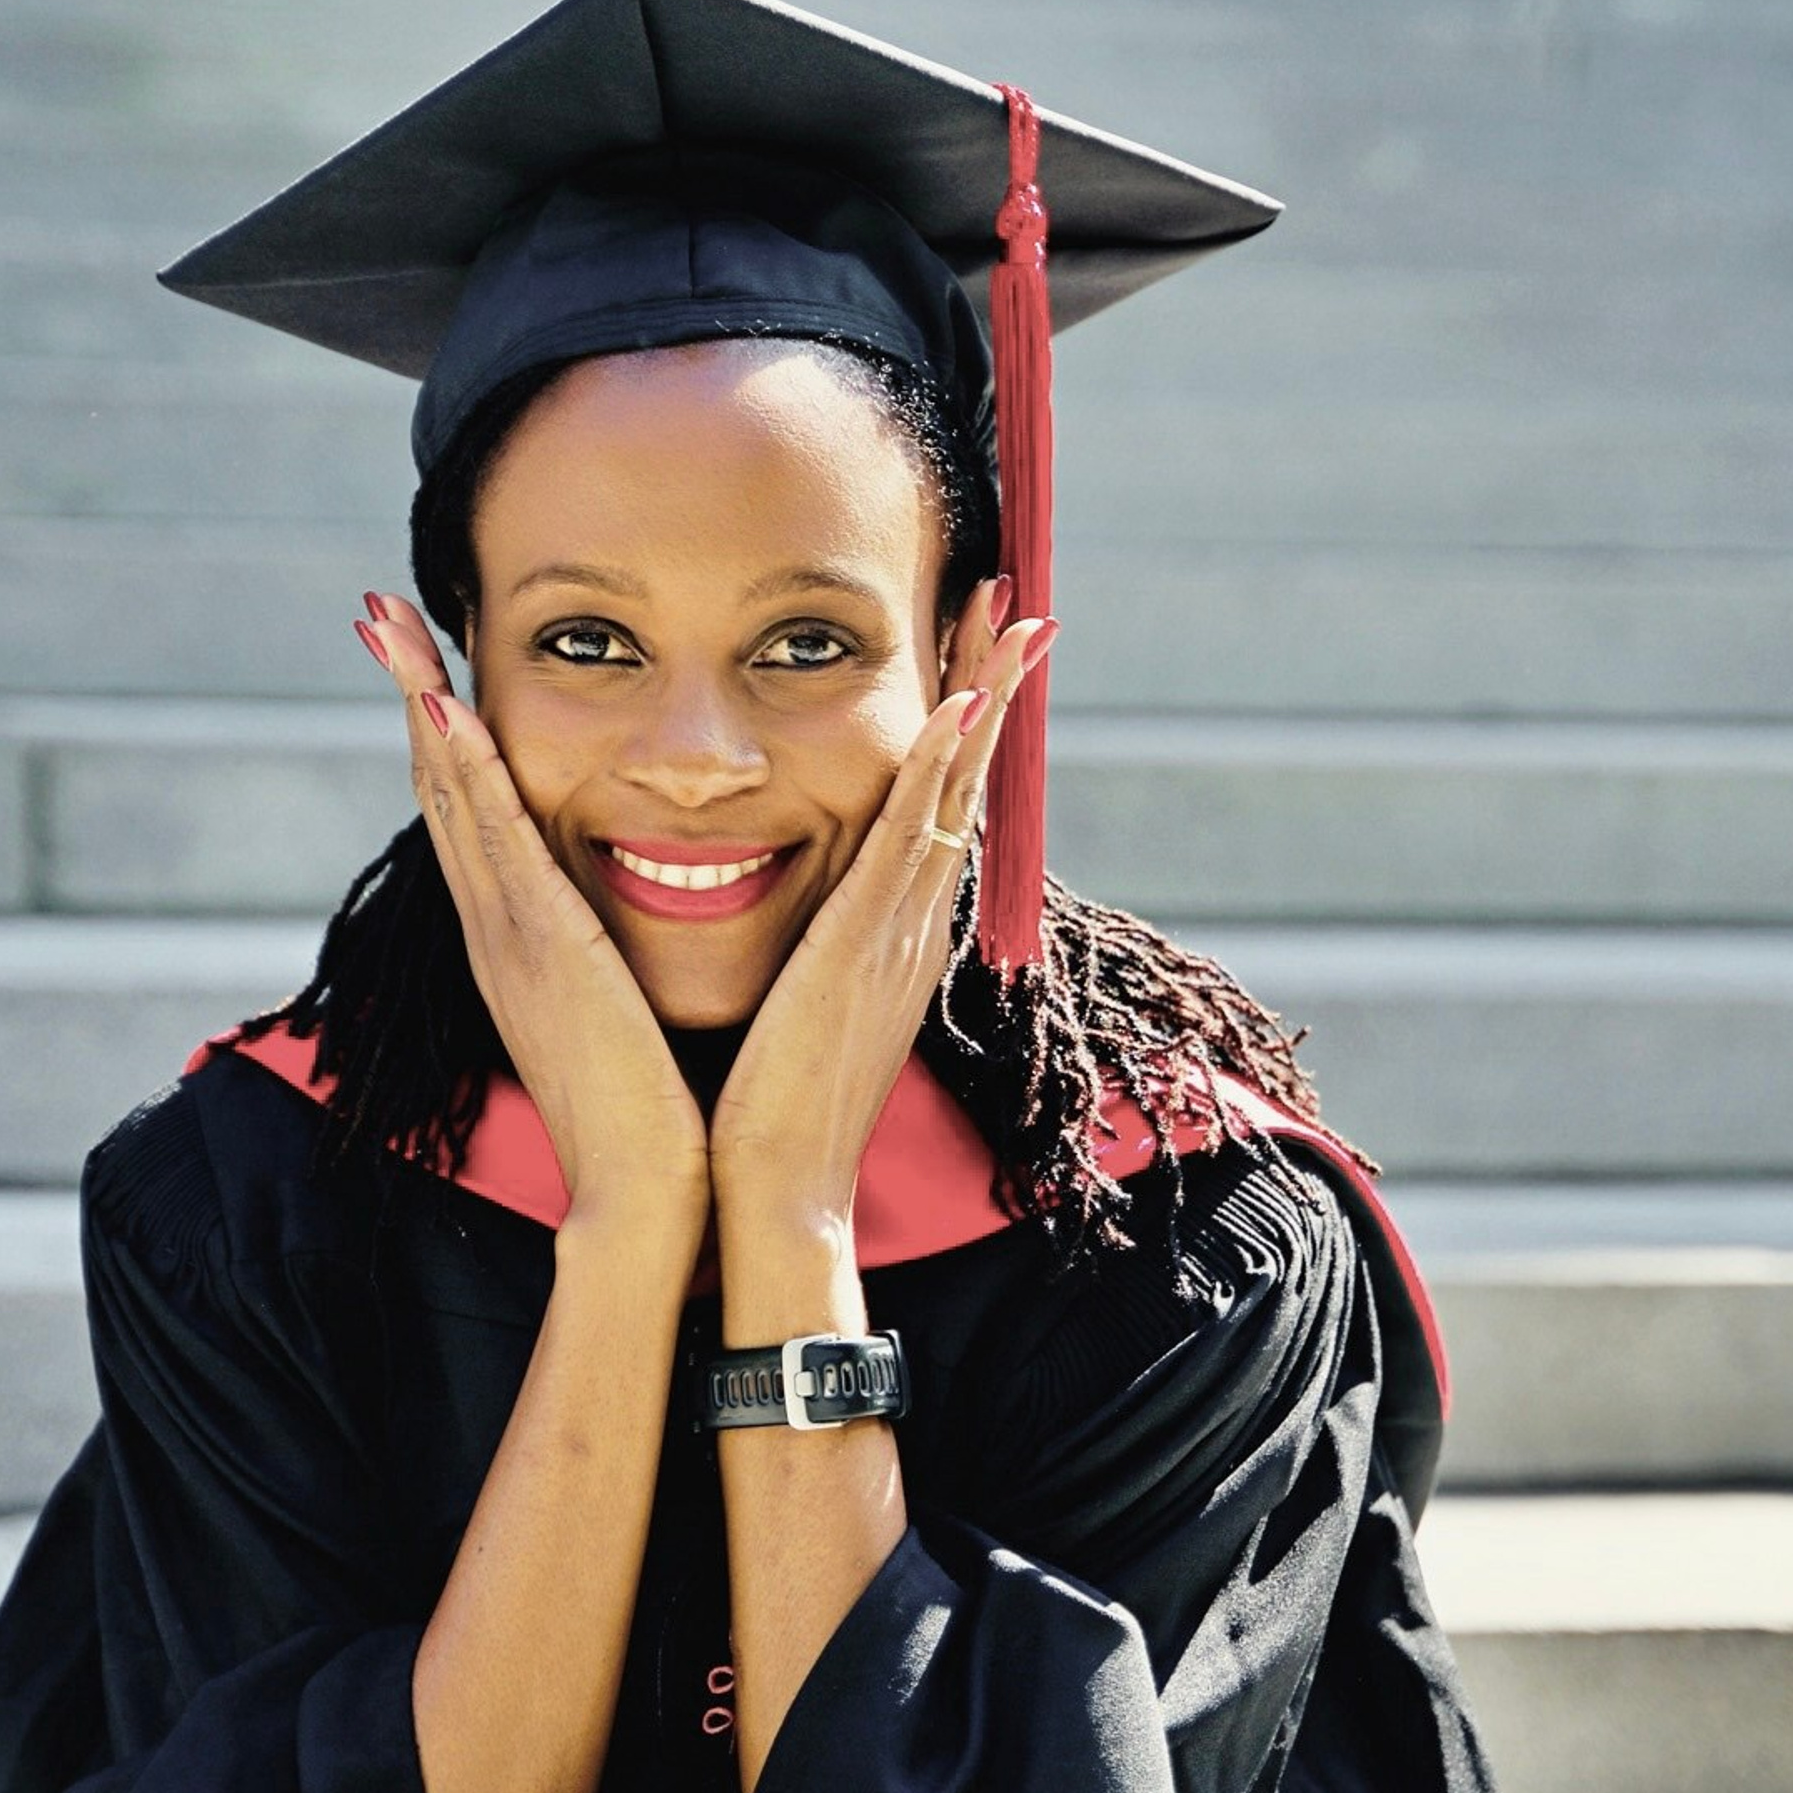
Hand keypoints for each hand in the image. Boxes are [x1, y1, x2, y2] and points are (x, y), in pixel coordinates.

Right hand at [358, 593, 710, 1247]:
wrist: (648, 1194)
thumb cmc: (654, 1114)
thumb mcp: (624, 1014)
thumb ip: (618, 960)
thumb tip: (649, 915)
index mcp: (521, 943)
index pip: (477, 816)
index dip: (447, 737)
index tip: (429, 662)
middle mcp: (499, 930)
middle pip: (444, 789)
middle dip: (410, 695)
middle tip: (379, 610)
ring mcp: (510, 937)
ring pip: (455, 798)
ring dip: (419, 705)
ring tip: (389, 624)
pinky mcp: (541, 950)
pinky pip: (495, 843)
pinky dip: (466, 774)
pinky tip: (445, 708)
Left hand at [708, 596, 1053, 1238]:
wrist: (774, 1187)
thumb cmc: (772, 1110)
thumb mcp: (803, 1007)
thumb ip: (814, 953)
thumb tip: (803, 917)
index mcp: (893, 935)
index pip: (937, 808)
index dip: (964, 731)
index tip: (976, 659)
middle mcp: (912, 924)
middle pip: (965, 781)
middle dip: (993, 690)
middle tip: (1020, 604)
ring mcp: (898, 933)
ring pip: (953, 791)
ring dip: (985, 701)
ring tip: (1012, 619)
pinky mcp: (865, 946)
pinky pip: (911, 840)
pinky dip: (941, 771)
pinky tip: (958, 707)